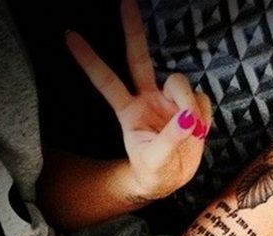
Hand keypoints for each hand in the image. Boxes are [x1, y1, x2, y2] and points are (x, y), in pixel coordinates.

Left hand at [66, 0, 211, 201]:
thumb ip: (171, 139)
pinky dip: (204, 115)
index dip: (90, 61)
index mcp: (130, 112)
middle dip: (133, 30)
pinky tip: (199, 129)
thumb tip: (188, 118)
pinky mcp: (191, 109)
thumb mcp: (157, 162)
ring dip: (189, 103)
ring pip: (181, 82)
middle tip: (125, 1)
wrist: (169, 181)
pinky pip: (202, 100)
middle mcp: (148, 98)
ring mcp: (170, 101)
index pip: (107, 81)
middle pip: (140, 58)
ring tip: (192, 131)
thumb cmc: (154, 172)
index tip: (68, 36)